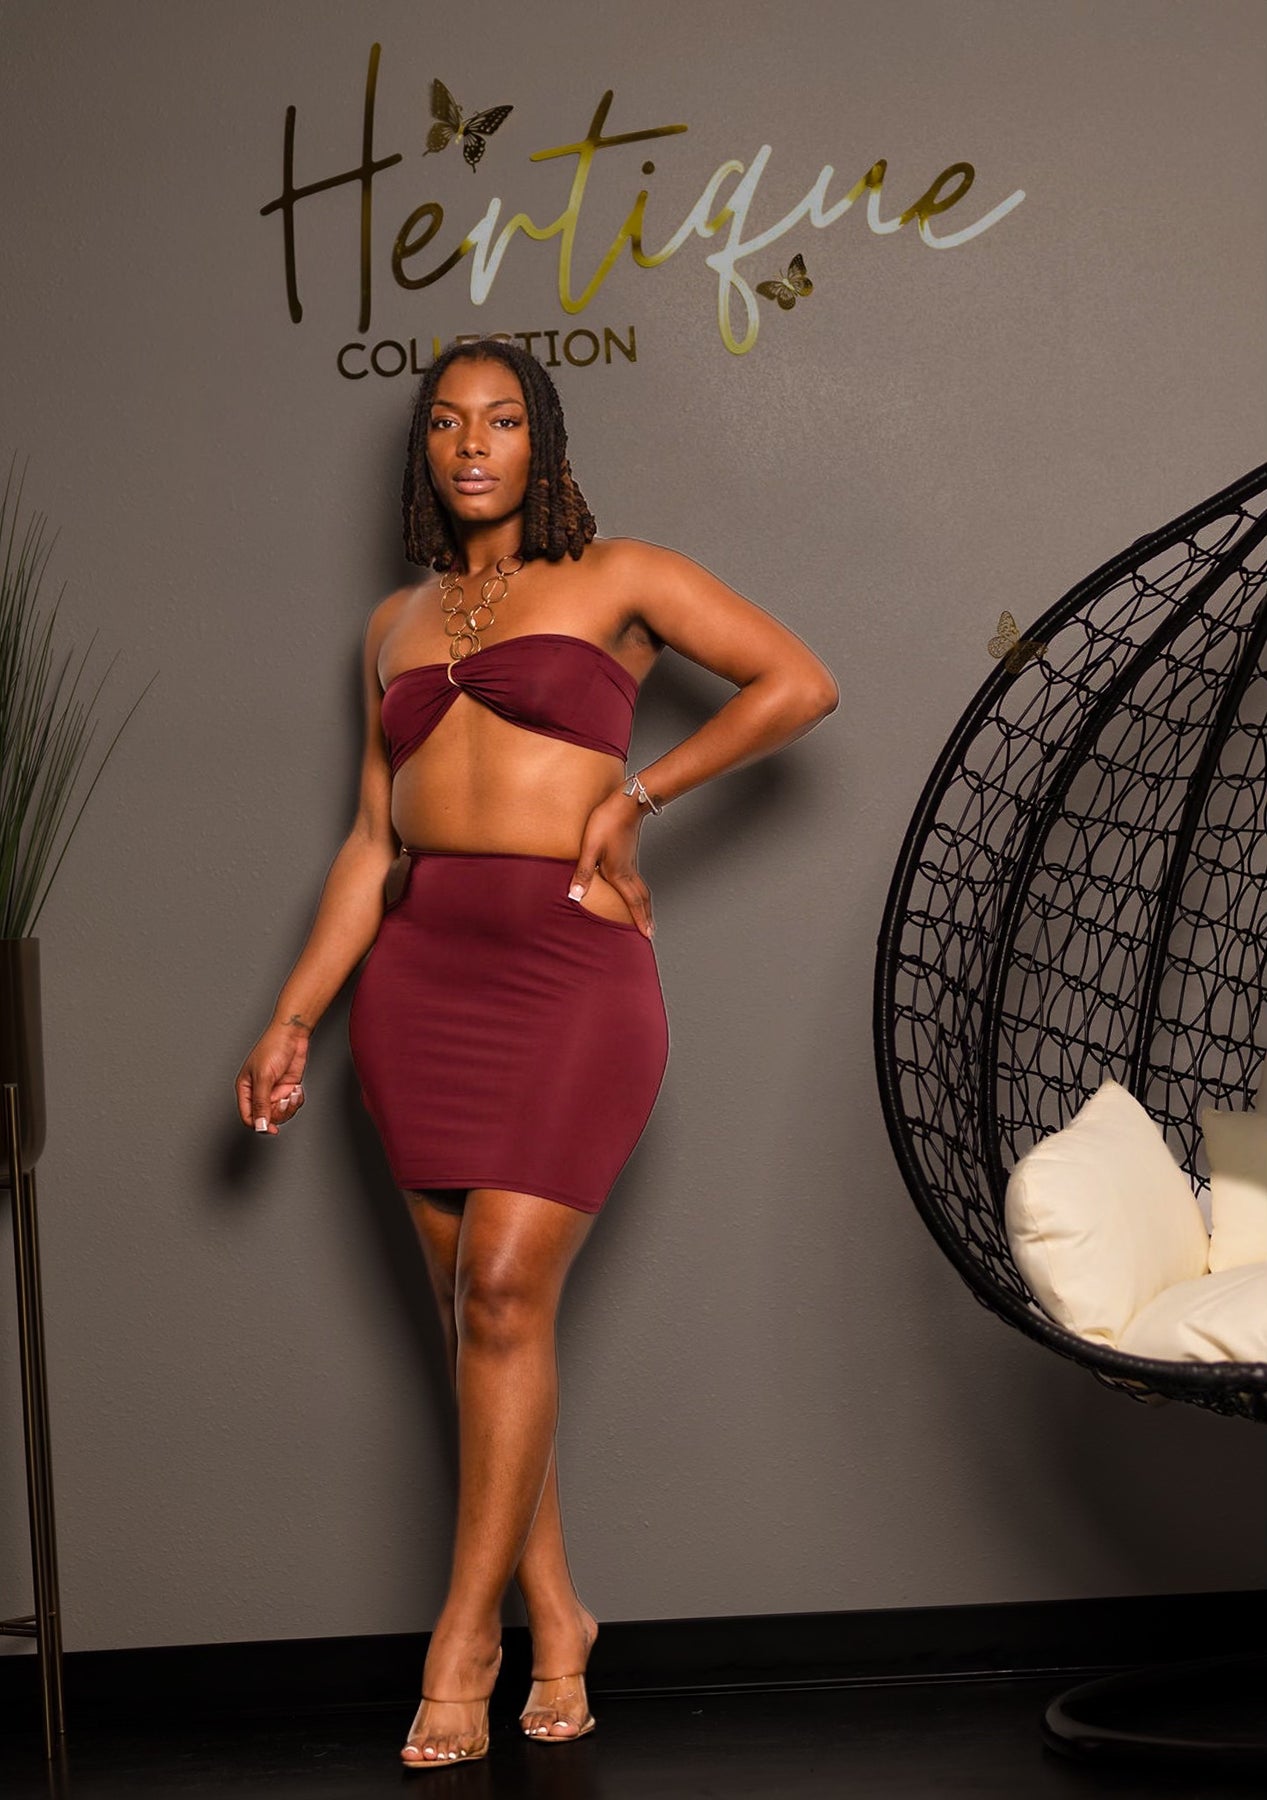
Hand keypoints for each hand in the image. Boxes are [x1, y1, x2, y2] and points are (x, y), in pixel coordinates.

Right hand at [235, 1019, 309, 1135]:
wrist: (293, 1035)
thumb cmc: (273, 1048)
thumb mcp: (264, 1077)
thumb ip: (261, 1103)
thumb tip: (259, 1125)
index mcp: (246, 1089)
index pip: (248, 1116)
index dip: (259, 1125)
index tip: (272, 1129)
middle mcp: (259, 1092)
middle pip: (267, 1117)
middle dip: (278, 1111)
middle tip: (284, 1099)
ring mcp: (274, 1091)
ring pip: (280, 1113)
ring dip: (289, 1106)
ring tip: (292, 1092)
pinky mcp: (287, 1089)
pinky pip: (292, 1105)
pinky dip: (297, 1100)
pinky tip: (297, 1088)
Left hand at [567, 789, 654, 938]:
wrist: (626, 802)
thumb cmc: (606, 823)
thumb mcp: (590, 848)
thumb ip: (583, 873)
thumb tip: (575, 895)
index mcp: (619, 873)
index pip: (633, 902)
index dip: (640, 920)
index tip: (647, 935)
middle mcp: (628, 870)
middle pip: (642, 898)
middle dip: (646, 916)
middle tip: (650, 931)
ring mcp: (631, 862)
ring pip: (641, 888)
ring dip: (644, 904)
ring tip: (644, 914)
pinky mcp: (629, 854)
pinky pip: (637, 879)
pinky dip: (639, 891)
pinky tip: (632, 888)